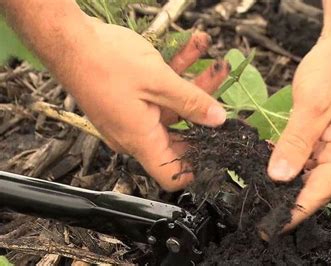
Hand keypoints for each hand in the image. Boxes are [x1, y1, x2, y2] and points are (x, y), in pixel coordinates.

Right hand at [58, 18, 228, 190]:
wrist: (69, 40)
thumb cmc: (103, 63)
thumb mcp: (159, 82)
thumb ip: (192, 101)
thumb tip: (217, 118)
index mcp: (141, 140)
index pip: (171, 175)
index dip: (196, 168)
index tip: (217, 150)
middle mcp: (135, 134)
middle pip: (180, 133)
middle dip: (204, 111)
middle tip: (221, 94)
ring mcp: (131, 116)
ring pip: (172, 107)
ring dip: (194, 85)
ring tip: (214, 64)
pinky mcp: (128, 99)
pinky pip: (158, 93)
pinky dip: (176, 75)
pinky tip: (192, 51)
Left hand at [267, 35, 330, 228]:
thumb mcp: (312, 107)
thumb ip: (295, 144)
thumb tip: (279, 177)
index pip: (317, 194)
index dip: (292, 212)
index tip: (269, 227)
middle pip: (315, 187)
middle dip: (287, 196)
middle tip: (255, 203)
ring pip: (312, 173)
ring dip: (288, 177)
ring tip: (259, 184)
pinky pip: (312, 157)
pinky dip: (293, 160)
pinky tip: (272, 159)